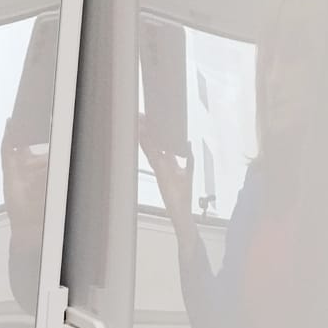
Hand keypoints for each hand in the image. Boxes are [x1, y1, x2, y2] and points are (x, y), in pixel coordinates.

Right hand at [136, 113, 194, 231]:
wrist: (180, 210)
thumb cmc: (182, 195)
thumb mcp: (188, 171)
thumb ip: (188, 157)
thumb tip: (188, 143)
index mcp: (167, 164)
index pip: (160, 145)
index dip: (155, 133)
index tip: (151, 121)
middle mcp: (161, 165)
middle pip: (153, 144)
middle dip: (147, 130)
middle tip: (141, 117)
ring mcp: (159, 167)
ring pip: (150, 147)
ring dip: (144, 134)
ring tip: (139, 121)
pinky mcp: (159, 171)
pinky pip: (152, 155)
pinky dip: (147, 145)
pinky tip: (143, 135)